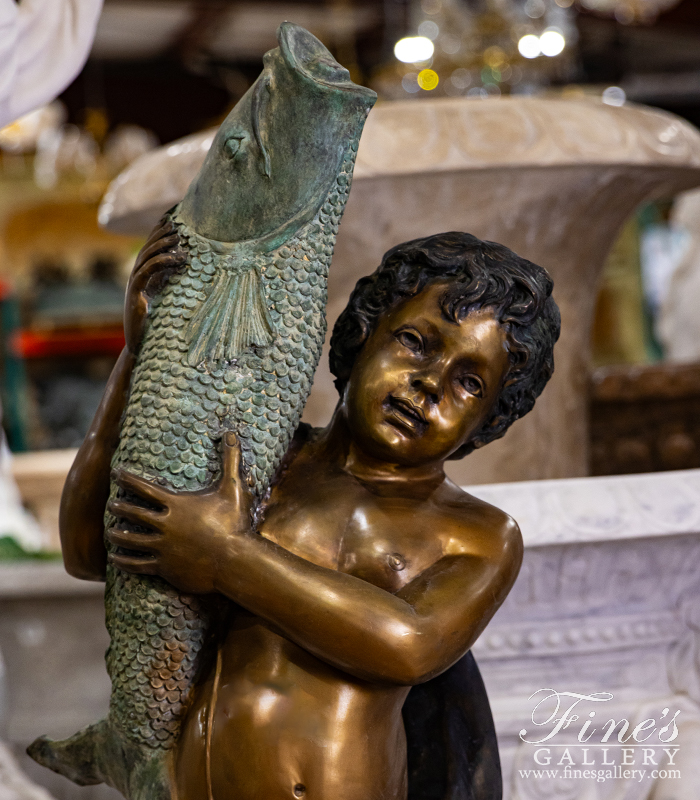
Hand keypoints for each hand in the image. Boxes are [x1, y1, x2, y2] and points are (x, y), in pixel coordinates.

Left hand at [106, 432, 253, 593]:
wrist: (236, 560)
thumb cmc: (236, 522)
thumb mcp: (233, 487)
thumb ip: (230, 458)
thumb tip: (232, 431)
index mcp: (177, 504)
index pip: (144, 488)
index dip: (127, 479)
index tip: (116, 473)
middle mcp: (165, 525)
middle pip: (133, 513)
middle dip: (119, 506)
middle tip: (110, 503)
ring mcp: (163, 547)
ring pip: (130, 540)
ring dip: (117, 535)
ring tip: (110, 531)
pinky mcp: (164, 567)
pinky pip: (137, 564)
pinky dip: (123, 561)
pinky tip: (115, 559)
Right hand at [124, 219, 185, 354]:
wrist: (140, 343)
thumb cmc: (155, 322)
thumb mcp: (164, 295)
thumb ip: (167, 278)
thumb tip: (181, 260)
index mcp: (142, 276)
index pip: (150, 249)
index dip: (158, 234)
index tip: (172, 222)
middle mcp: (135, 277)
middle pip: (147, 249)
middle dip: (161, 235)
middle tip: (177, 226)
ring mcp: (133, 284)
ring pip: (146, 257)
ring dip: (162, 245)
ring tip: (178, 238)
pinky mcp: (134, 293)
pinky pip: (146, 272)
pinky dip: (161, 262)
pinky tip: (175, 258)